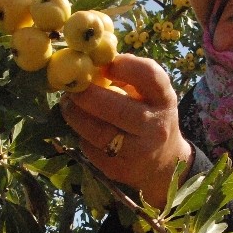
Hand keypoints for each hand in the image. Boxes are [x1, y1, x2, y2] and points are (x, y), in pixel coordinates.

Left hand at [60, 53, 192, 206]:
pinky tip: (81, 128)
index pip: (149, 77)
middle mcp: (156, 127)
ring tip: (68, 104)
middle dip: (87, 95)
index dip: (125, 66)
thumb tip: (92, 62)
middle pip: (118, 109)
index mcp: (164, 100)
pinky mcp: (120, 169)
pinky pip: (91, 148)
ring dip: (76, 115)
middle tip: (73, 87)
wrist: (163, 163)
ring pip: (98, 133)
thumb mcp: (150, 95)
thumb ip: (128, 77)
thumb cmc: (150, 118)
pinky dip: (81, 135)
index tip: (105, 65)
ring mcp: (139, 152)